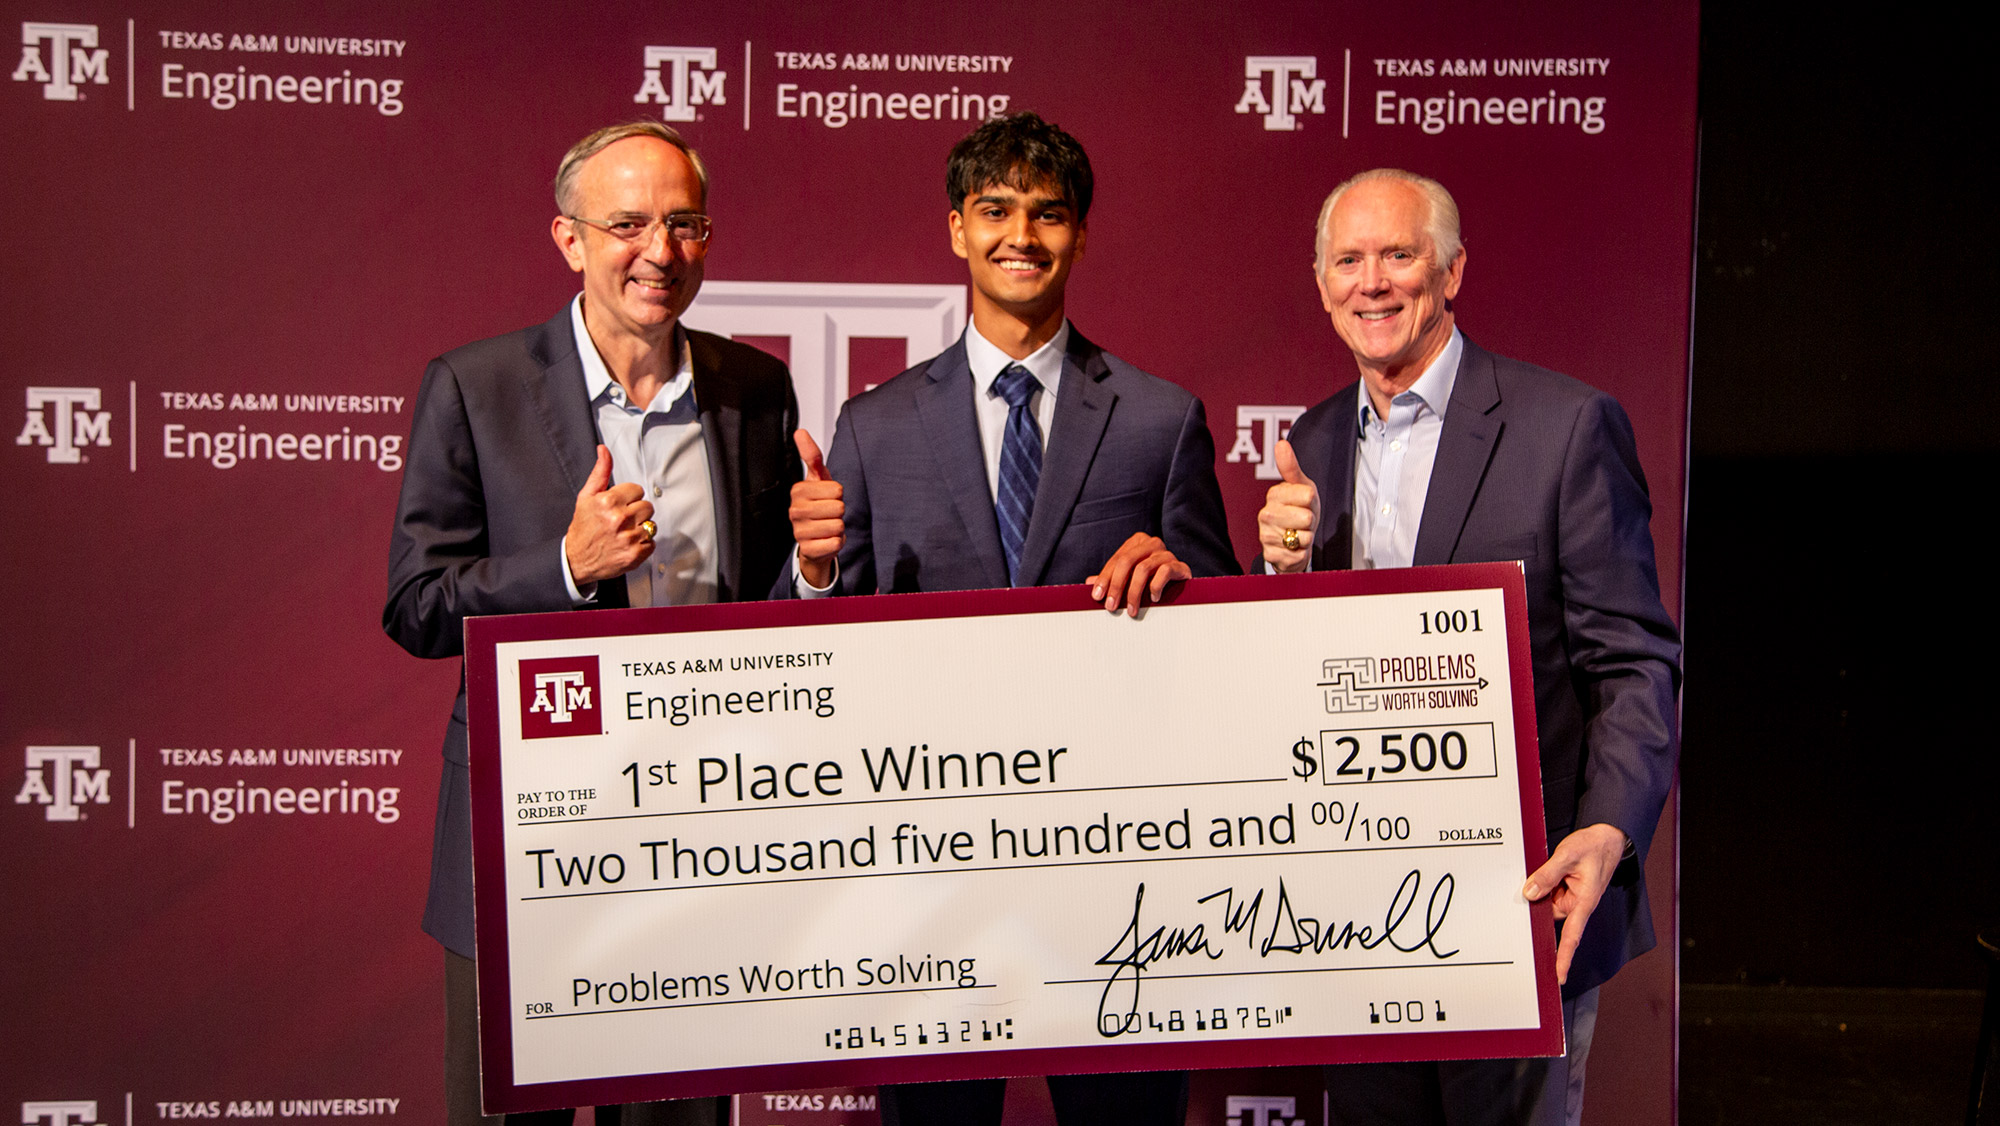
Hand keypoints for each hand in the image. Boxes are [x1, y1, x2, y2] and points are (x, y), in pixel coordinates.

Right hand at [564, 445, 654, 585]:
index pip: (637, 490)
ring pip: (651, 525)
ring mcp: (629, 538)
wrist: (576, 560)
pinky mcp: (635, 554)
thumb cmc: (582, 529)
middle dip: (636, 512)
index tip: (619, 505)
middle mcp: (619, 519)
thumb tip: (604, 450)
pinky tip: (627, 544)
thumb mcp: (586, 496)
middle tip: (621, 520)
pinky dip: (642, 545)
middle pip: (647, 506)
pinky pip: (652, 543)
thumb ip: (600, 472)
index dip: (628, 498)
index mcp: (608, 501)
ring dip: (640, 529)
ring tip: (624, 533)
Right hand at [789, 429, 843, 588]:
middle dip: (839, 512)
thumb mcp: (818, 479)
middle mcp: (795, 511)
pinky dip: (837, 543)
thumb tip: (800, 432)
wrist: (814, 540)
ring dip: (838, 528)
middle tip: (828, 514)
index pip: (837, 489)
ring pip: (838, 526)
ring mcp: (799, 531)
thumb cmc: (818, 505)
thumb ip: (811, 456)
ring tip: (827, 526)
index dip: (837, 495)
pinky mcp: (808, 549)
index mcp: (798, 491)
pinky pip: (836, 543)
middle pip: (839, 508)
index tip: (827, 497)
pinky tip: (826, 540)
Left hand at [1086, 532, 1190, 614]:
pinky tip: (1153, 599)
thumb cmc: (1150, 582)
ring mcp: (1167, 553)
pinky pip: (1165, 572)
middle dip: (1116, 586)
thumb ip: (1111, 580)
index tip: (1096, 597)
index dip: (1105, 578)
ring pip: (1143, 568)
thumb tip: (1088, 583)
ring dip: (1134, 592)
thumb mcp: (1128, 580)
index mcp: (1137, 542)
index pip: (1116, 560)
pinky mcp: (1180, 566)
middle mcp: (1152, 543)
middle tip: (1111, 607)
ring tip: (1131, 611)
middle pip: (1127, 561)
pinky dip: (1155, 587)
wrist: (1182, 588)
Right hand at [1258, 439, 1317, 572]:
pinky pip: (1298, 555)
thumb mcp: (1302, 487)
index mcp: (1274, 494)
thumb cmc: (1299, 510)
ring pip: (1303, 537)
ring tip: (1297, 535)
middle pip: (1306, 517)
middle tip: (1303, 521)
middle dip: (1310, 522)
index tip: (1305, 504)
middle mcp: (1265, 514)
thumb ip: (1291, 467)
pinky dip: (1301, 554)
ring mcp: (1265, 535)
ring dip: (1306, 538)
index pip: (1308, 495)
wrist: (1293, 544)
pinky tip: (1293, 549)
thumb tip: (1281, 443)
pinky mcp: (1270, 555)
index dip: (1312, 502)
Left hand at [1522, 822, 1628, 985]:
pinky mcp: (1565, 891)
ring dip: (1542, 889)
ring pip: (1546, 902)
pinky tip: (1551, 870)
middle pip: (1549, 915)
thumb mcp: (1567, 856)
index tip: (1558, 976)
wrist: (1606, 838)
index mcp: (1584, 903)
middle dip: (1540, 904)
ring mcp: (1570, 899)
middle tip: (1543, 881)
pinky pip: (1548, 892)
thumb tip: (1529, 892)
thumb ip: (1547, 875)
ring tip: (1554, 867)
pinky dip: (1544, 883)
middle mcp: (1577, 905)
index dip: (1564, 957)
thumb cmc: (1594, 848)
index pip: (1572, 936)